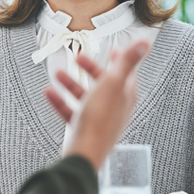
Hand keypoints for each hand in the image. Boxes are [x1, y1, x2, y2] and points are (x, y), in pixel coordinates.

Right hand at [44, 40, 148, 170]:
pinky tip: (49, 92)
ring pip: (85, 96)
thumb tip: (145, 42)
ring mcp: (98, 118)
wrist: (85, 151)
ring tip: (58, 73)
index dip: (121, 60)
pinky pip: (70, 110)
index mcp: (124, 95)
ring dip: (71, 83)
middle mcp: (114, 107)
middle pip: (103, 83)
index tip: (114, 50)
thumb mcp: (113, 83)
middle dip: (91, 69)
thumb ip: (127, 62)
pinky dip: (60, 100)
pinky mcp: (83, 128)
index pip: (127, 74)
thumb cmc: (100, 118)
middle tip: (79, 57)